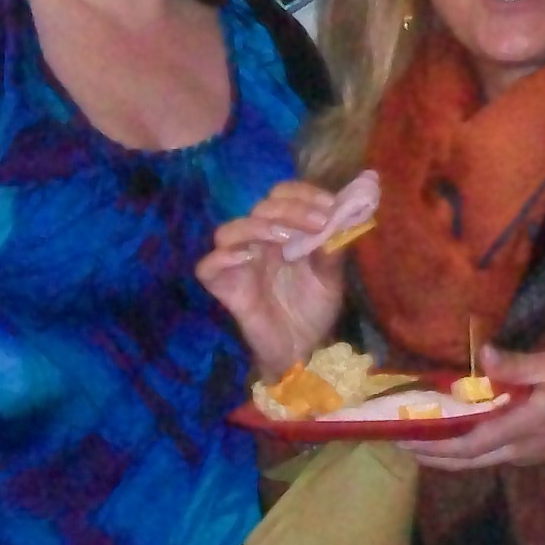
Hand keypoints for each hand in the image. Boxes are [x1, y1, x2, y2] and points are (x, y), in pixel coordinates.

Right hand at [197, 179, 351, 376]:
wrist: (303, 350)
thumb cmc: (313, 310)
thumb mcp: (331, 279)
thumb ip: (332, 251)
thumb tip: (338, 222)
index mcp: (283, 232)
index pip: (282, 195)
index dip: (304, 194)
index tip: (330, 207)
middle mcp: (258, 242)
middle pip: (259, 208)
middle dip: (291, 210)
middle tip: (318, 223)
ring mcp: (238, 264)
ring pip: (227, 231)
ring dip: (257, 227)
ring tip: (286, 240)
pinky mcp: (225, 288)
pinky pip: (206, 267)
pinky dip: (221, 258)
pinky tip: (246, 259)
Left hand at [412, 348, 544, 471]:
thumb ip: (519, 365)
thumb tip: (481, 356)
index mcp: (519, 427)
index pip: (465, 443)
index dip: (432, 443)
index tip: (403, 436)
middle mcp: (515, 449)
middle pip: (464, 461)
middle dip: (429, 455)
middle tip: (399, 443)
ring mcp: (522, 455)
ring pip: (475, 462)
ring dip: (444, 456)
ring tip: (417, 443)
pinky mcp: (530, 454)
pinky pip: (488, 456)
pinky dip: (464, 451)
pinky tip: (453, 437)